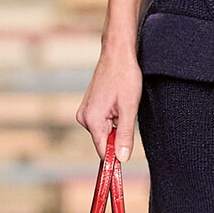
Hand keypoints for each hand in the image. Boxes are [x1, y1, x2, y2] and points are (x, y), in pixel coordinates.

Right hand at [77, 46, 142, 161]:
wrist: (117, 54)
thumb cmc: (125, 77)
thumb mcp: (129, 108)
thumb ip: (125, 135)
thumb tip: (122, 159)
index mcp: (92, 120)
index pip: (103, 151)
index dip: (117, 156)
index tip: (128, 157)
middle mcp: (84, 118)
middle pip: (105, 141)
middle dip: (119, 134)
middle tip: (128, 114)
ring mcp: (85, 111)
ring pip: (105, 131)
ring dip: (117, 124)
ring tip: (122, 104)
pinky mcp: (89, 107)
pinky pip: (102, 121)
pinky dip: (113, 117)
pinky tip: (118, 102)